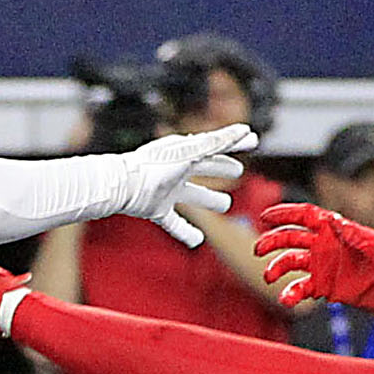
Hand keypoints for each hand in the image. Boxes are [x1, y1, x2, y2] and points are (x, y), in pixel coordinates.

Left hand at [114, 124, 255, 248]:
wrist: (122, 186)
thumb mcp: (192, 152)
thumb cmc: (156, 167)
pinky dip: (186, 232)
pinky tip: (197, 241)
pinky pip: (174, 223)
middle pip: (204, 168)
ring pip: (193, 195)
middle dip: (221, 168)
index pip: (215, 146)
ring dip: (209, 199)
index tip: (252, 141)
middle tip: (238, 172)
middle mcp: (176, 170)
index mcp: (184, 152)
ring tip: (225, 204)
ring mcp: (165, 190)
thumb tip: (245, 131)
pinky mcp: (155, 209)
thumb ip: (218, 143)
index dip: (234, 143)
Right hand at [253, 202, 373, 315]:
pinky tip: (286, 298)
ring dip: (276, 268)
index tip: (266, 215)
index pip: (304, 216)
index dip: (284, 213)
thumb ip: (350, 232)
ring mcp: (321, 266)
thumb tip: (332, 220)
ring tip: (269, 276)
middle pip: (290, 239)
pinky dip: (291, 293)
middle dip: (272, 242)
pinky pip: (301, 288)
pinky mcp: (323, 287)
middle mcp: (323, 246)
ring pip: (290, 263)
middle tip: (259, 249)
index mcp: (333, 230)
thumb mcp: (372, 242)